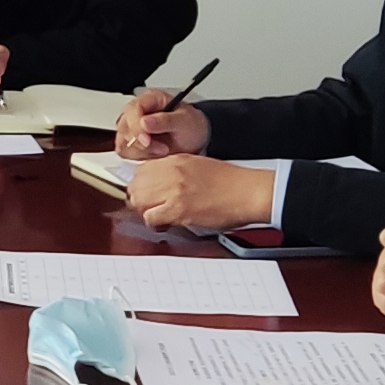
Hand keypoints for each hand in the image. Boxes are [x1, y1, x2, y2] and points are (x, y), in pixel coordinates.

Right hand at [116, 91, 208, 158]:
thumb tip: (144, 122)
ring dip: (142, 151)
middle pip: (124, 127)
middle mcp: (137, 112)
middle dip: (141, 142)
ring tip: (162, 150)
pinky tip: (155, 155)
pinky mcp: (132, 143)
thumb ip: (165, 120)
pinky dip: (140, 158)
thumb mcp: (185, 121)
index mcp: (150, 99)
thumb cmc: (191, 126)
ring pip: (123, 142)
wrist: (195, 141)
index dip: (136, 126)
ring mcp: (132, 128)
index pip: (133, 109)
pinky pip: (126, 153)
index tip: (147, 140)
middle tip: (162, 148)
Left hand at [120, 154, 270, 231]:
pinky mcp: (179, 208)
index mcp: (176, 159)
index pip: (141, 169)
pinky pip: (151, 218)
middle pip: (135, 185)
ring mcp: (174, 189)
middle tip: (150, 207)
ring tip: (159, 217)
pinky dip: (155, 224)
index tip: (146, 193)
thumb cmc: (232, 182)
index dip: (141, 185)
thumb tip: (160, 184)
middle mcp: (172, 172)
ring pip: (139, 201)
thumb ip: (177, 172)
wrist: (249, 192)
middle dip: (140, 199)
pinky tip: (166, 224)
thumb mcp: (198, 166)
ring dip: (146, 212)